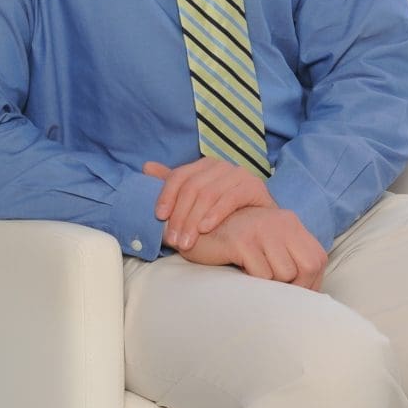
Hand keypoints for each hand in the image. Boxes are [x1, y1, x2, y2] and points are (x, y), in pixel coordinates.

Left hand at [143, 156, 275, 250]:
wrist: (261, 224)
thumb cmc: (224, 213)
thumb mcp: (195, 199)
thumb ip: (173, 184)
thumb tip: (146, 166)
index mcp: (204, 165)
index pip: (179, 176)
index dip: (167, 195)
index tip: (159, 217)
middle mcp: (220, 165)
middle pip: (193, 187)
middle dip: (180, 215)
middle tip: (174, 240)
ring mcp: (238, 173)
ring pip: (208, 193)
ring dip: (194, 220)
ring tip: (187, 242)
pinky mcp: (254, 186)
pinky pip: (230, 198)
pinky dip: (215, 214)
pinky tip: (205, 229)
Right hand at [179, 206, 326, 289]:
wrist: (197, 232)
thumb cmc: (237, 246)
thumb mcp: (270, 248)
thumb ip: (292, 262)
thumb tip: (313, 297)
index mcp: (291, 223)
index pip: (317, 261)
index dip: (307, 284)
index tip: (288, 293)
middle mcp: (281, 221)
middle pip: (306, 268)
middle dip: (292, 288)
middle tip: (270, 290)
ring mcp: (261, 229)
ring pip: (284, 274)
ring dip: (270, 285)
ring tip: (252, 277)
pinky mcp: (242, 240)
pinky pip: (261, 274)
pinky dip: (253, 283)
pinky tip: (240, 272)